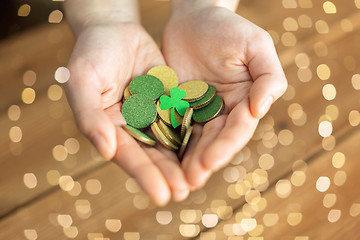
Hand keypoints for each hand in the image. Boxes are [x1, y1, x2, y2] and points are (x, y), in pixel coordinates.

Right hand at [65, 22, 188, 204]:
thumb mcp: (83, 81)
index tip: (161, 195)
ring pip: (171, 140)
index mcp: (110, 128)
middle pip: (153, 154)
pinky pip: (184, 117)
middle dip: (168, 174)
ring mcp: (153, 114)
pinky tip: (209, 146)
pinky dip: (195, 132)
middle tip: (185, 192)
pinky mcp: (169, 101)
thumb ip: (89, 115)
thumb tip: (105, 151)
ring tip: (199, 179)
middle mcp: (133, 126)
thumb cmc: (92, 53)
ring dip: (185, 159)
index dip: (145, 175)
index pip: (129, 155)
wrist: (115, 29)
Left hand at [162, 6, 286, 188]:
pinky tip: (158, 158)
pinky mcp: (175, 106)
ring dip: (185, 160)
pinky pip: (171, 126)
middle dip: (203, 160)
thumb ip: (268, 77)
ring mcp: (198, 110)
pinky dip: (167, 142)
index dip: (226, 146)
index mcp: (244, 101)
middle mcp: (222, 111)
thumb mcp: (256, 45)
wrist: (193, 17)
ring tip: (176, 180)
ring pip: (193, 139)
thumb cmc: (228, 27)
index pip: (238, 129)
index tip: (210, 162)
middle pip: (214, 140)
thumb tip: (259, 111)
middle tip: (190, 180)